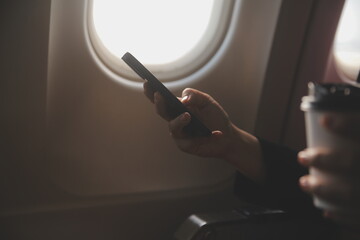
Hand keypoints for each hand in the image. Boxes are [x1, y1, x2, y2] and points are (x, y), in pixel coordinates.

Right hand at [144, 81, 234, 157]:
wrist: (227, 136)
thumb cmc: (214, 117)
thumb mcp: (207, 101)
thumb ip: (195, 96)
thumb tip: (183, 100)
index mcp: (177, 107)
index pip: (161, 99)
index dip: (151, 92)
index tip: (146, 82)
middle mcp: (174, 120)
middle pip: (161, 111)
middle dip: (158, 103)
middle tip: (159, 95)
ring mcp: (179, 134)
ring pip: (173, 127)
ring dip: (179, 121)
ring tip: (188, 116)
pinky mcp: (186, 146)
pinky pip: (191, 141)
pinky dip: (206, 136)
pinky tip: (217, 133)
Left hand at [298, 113, 359, 232]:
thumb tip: (338, 115)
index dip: (348, 125)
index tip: (324, 120)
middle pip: (356, 163)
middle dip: (325, 160)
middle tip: (303, 156)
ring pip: (354, 194)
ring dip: (325, 190)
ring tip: (305, 183)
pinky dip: (345, 218)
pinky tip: (327, 212)